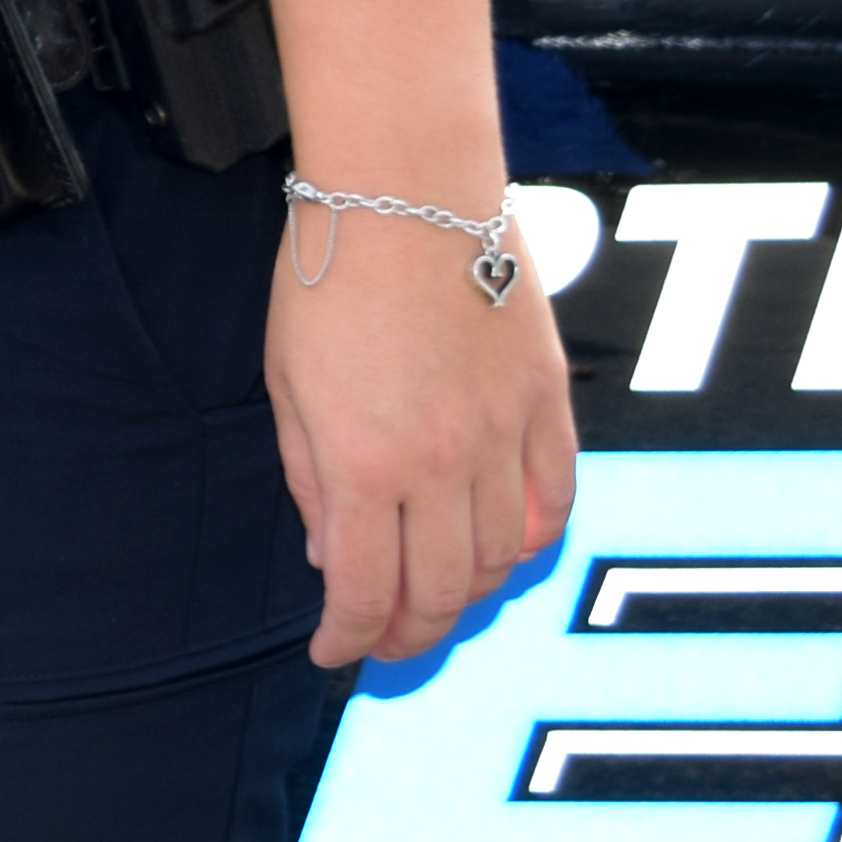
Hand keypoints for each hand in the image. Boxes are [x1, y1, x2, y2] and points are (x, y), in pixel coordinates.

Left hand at [264, 194, 578, 668]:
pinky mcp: (547, 402)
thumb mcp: (286, 384)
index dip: (348, 638)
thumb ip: (311, 480)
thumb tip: (329, 557)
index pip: (363, 590)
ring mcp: (503, 435)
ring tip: (439, 591)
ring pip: (504, 558)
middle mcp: (441, 464)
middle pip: (443, 593)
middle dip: (411, 634)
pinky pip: (554, 499)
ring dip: (471, 592)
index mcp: (363, 463)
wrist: (405, 188)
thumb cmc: (328, 273)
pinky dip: (532, 539)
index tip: (334, 653)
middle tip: (388, 640)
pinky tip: (504, 544)